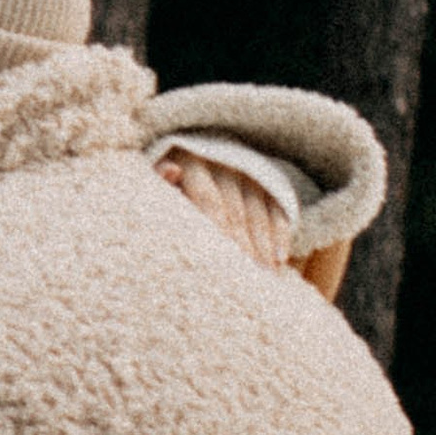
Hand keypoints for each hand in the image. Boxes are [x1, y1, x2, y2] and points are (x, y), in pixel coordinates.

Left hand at [153, 151, 297, 267]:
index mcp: (192, 162)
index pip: (207, 197)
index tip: (222, 255)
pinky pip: (276, 209)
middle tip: (246, 275)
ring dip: (262, 246)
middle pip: (234, 210)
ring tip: (264, 276)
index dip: (216, 225)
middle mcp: (223, 164)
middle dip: (241, 244)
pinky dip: (280, 235)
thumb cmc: (165, 184)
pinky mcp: (265, 181)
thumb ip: (158, 180)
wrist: (191, 158)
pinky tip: (280, 260)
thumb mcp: (155, 181)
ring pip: (257, 212)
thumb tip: (172, 171)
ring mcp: (247, 172)